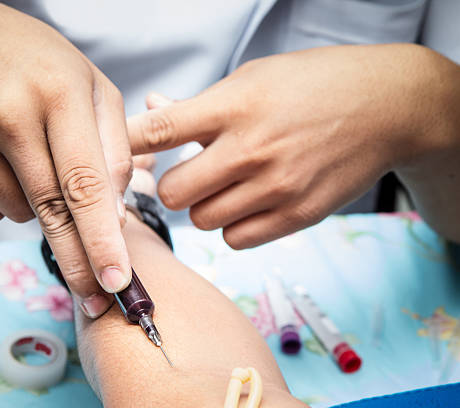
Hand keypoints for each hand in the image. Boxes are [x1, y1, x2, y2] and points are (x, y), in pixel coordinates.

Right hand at [0, 1, 132, 314]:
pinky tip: (2, 163)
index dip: (102, 239)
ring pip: (19, 213)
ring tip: (33, 159)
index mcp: (58, 93)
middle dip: (78, 260)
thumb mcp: (93, 89)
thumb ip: (113, 150)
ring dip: (39, 209)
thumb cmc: (39, 69)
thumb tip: (114, 215)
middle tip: (97, 297)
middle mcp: (7, 113)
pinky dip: (4, 202)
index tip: (117, 280)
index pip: (85, 183)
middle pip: (51, 211)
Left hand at [128, 44, 440, 248]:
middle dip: (171, 187)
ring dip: (203, 207)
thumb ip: (200, 105)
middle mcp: (252, 149)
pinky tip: (247, 204)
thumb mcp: (254, 78)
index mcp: (235, 105)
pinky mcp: (296, 216)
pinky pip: (235, 239)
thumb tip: (152, 108)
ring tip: (224, 187)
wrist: (387, 107)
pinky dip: (232, 226)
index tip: (110, 157)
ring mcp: (276, 187)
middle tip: (186, 175)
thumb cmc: (314, 86)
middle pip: (172, 192)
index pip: (160, 130)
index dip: (125, 146)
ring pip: (202, 220)